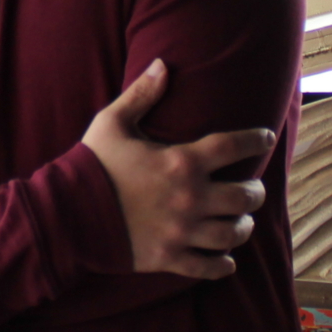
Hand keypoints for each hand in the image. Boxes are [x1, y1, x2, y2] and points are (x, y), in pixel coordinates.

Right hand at [81, 59, 274, 279]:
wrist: (66, 215)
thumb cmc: (91, 165)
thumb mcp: (112, 123)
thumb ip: (142, 94)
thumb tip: (162, 64)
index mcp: (181, 161)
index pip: (234, 146)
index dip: (256, 139)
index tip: (265, 137)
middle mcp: (190, 197)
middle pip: (245, 196)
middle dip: (255, 192)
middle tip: (252, 189)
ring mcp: (182, 231)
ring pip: (233, 233)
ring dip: (242, 227)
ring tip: (240, 221)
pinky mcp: (170, 258)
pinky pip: (209, 267)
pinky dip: (222, 265)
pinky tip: (226, 260)